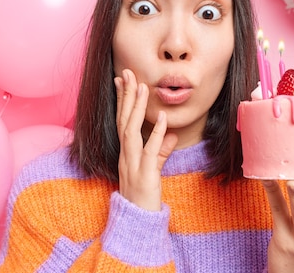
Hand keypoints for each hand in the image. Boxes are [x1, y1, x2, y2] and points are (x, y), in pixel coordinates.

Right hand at [114, 69, 177, 210]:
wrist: (139, 221)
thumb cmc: (144, 195)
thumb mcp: (154, 168)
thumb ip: (161, 151)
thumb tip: (172, 134)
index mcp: (126, 151)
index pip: (121, 120)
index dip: (122, 99)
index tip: (121, 79)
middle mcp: (126, 154)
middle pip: (123, 120)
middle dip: (125, 95)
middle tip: (128, 72)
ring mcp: (133, 164)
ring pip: (131, 131)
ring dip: (137, 109)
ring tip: (143, 87)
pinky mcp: (145, 174)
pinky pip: (151, 151)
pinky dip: (157, 134)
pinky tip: (164, 119)